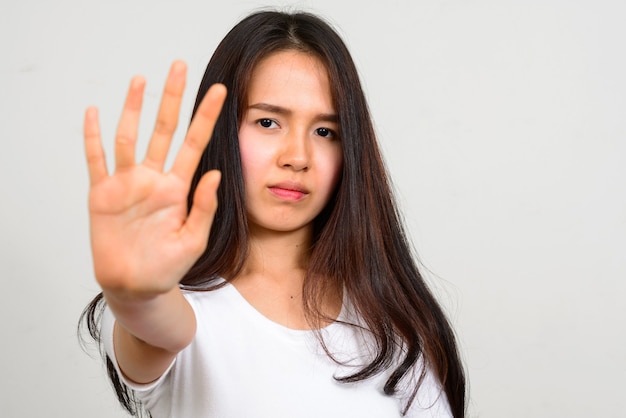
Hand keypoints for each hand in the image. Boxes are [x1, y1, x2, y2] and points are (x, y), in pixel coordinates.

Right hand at [84, 61, 226, 297]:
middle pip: (164, 129)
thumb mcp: (193, 239)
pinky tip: (94, 113)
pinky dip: (93, 137)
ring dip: (133, 108)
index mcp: (178, 188)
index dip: (206, 117)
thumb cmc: (168, 267)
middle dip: (172, 98)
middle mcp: (153, 179)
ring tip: (140, 79)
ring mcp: (127, 184)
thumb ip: (204, 207)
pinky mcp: (102, 194)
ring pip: (129, 137)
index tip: (221, 91)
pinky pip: (96, 160)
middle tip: (180, 67)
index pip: (195, 144)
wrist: (136, 286)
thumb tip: (214, 174)